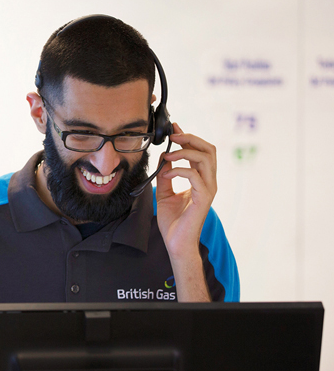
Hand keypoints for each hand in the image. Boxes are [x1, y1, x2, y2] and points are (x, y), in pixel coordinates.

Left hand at [155, 122, 216, 300]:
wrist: (176, 243)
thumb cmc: (173, 221)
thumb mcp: (164, 192)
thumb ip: (165, 175)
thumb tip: (163, 158)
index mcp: (201, 179)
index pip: (200, 151)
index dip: (188, 137)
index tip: (174, 127)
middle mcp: (208, 182)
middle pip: (209, 149)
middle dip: (190, 138)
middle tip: (172, 136)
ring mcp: (208, 189)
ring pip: (205, 158)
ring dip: (184, 152)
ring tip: (167, 155)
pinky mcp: (204, 198)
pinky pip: (195, 176)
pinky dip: (180, 169)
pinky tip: (168, 172)